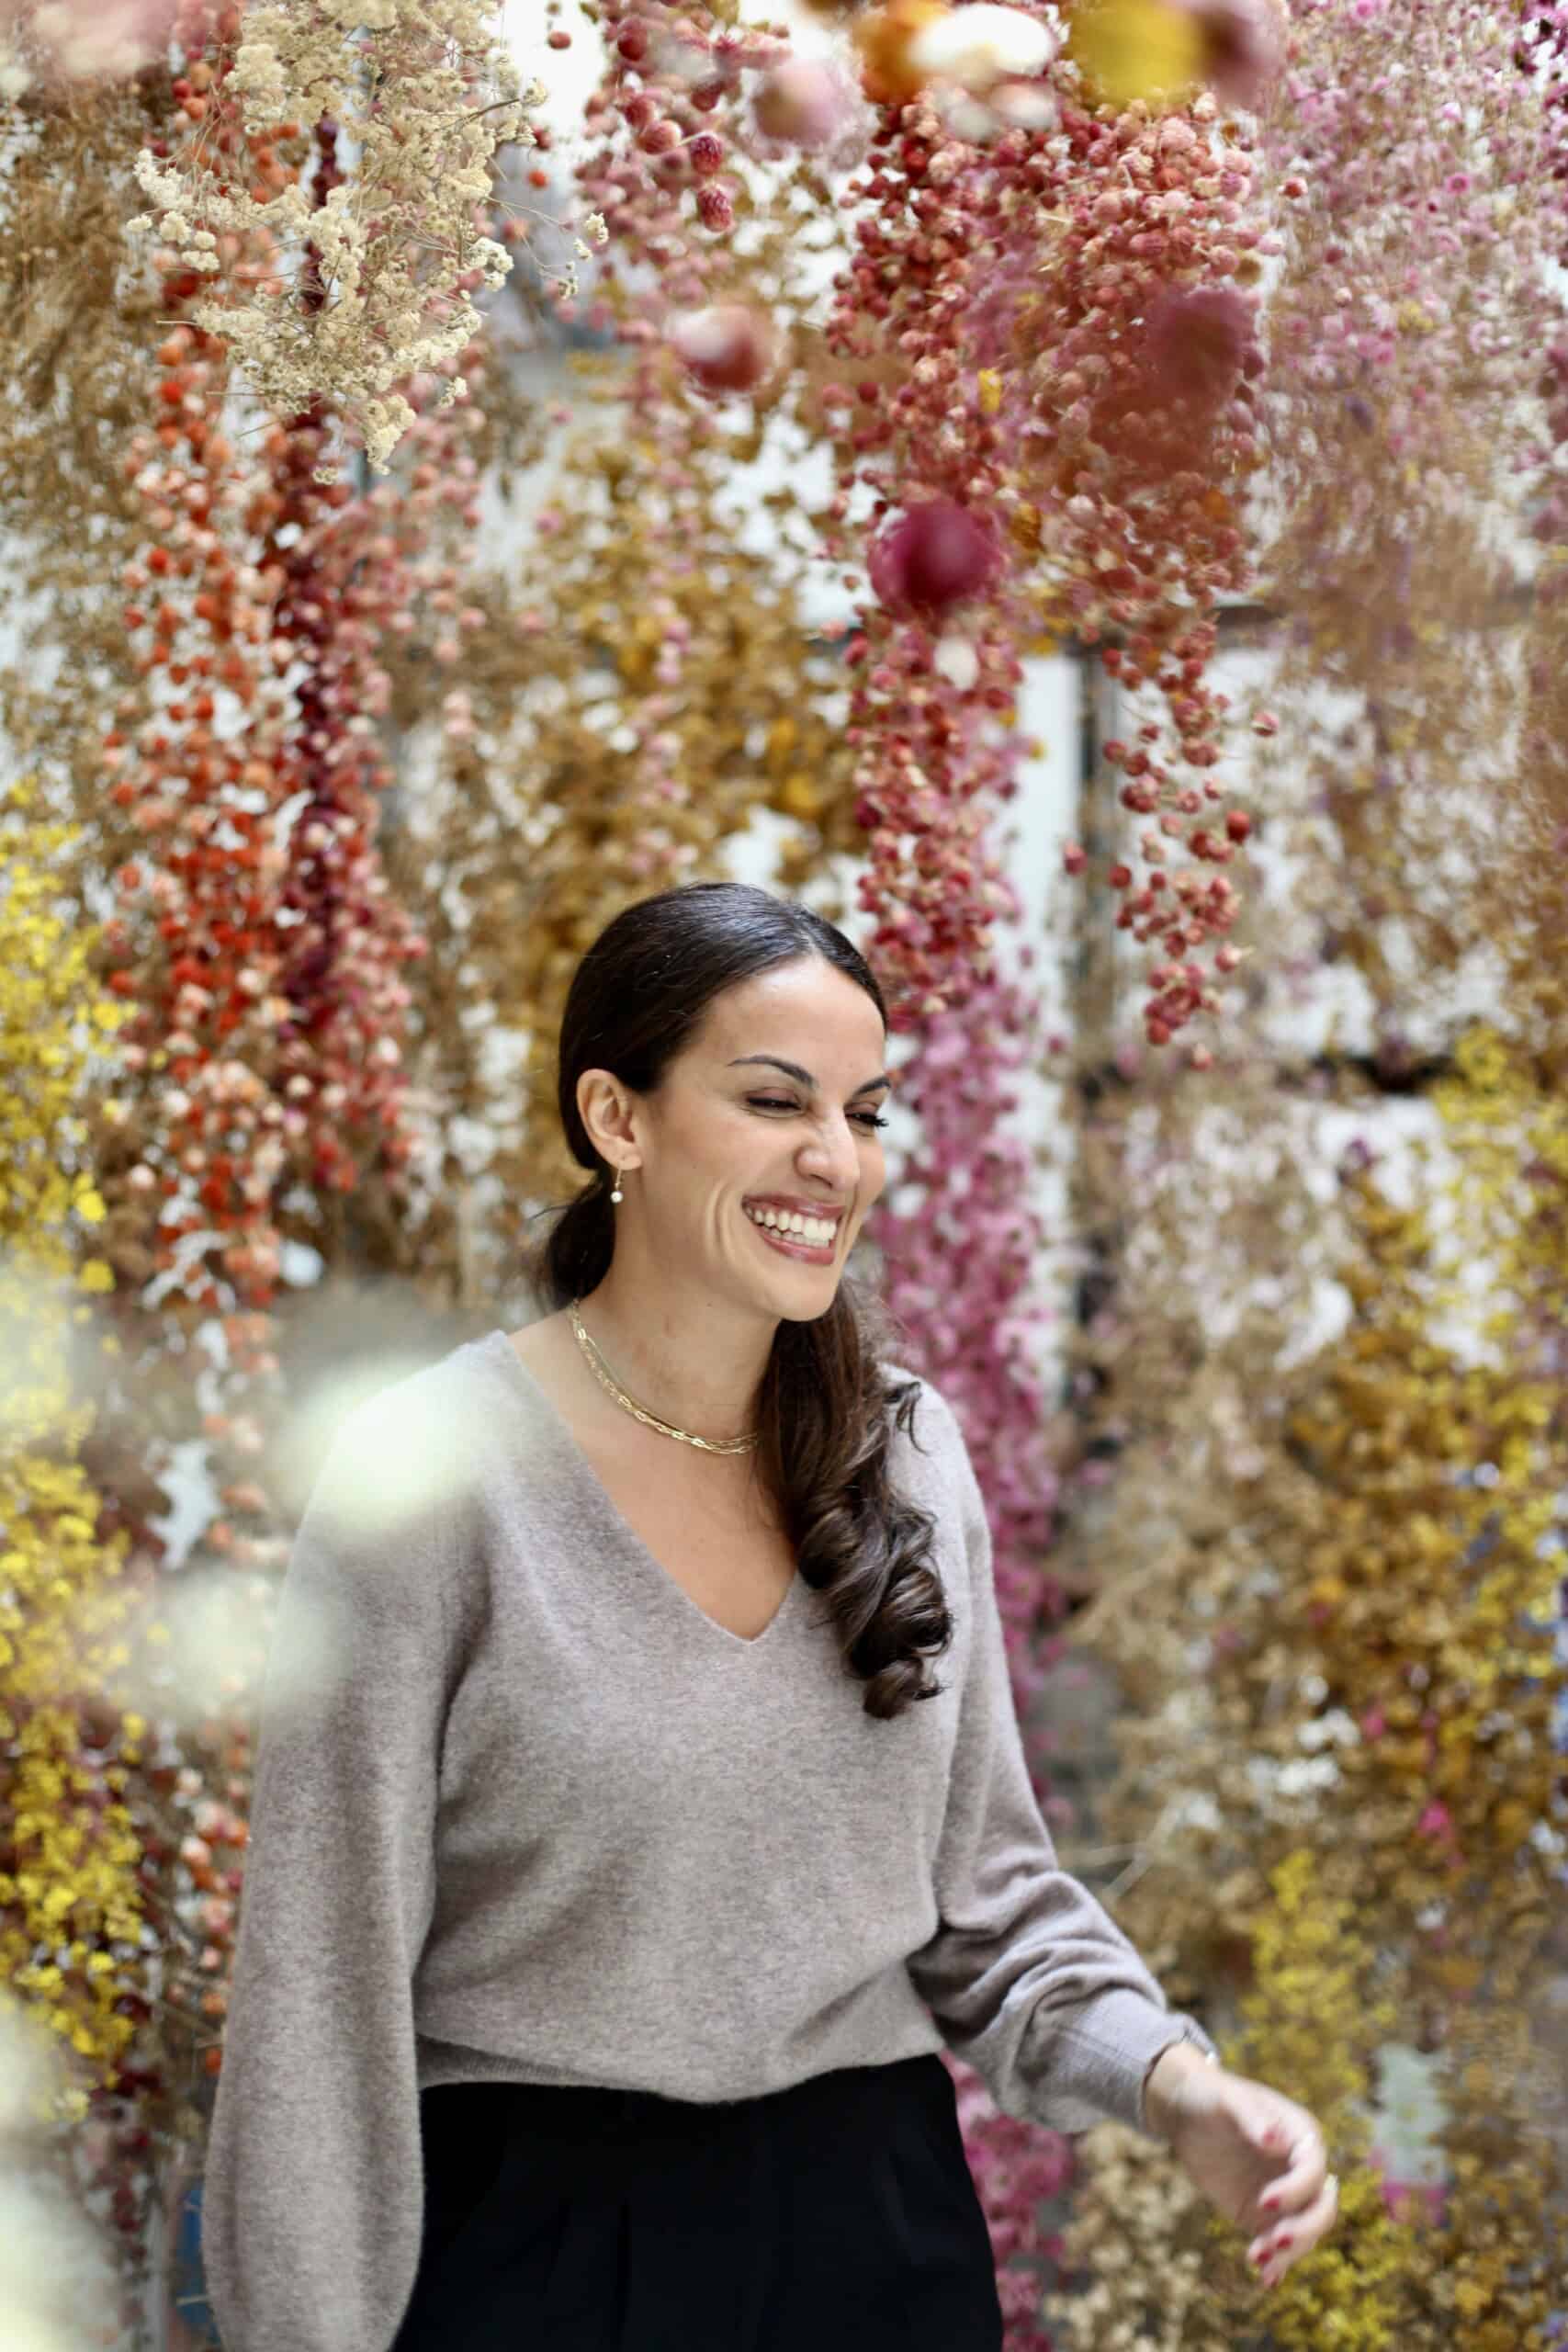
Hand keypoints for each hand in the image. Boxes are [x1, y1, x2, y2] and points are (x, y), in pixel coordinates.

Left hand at [1144, 2046, 1339, 2289]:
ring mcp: (1285, 2196)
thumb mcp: (1227, 2099)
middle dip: (1304, 2229)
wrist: (1188, 2113)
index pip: (1314, 2169)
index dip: (1297, 2189)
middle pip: (1322, 2207)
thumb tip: (1275, 2140)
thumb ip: (1251, 2116)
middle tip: (1275, 2243)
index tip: (1264, 2201)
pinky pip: (1279, 2244)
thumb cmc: (1211, 2096)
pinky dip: (1276, 2262)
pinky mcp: (1264, 2216)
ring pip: (1305, 2232)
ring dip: (1288, 2253)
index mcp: (1301, 2135)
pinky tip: (1264, 2278)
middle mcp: (1300, 2169)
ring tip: (1256, 2262)